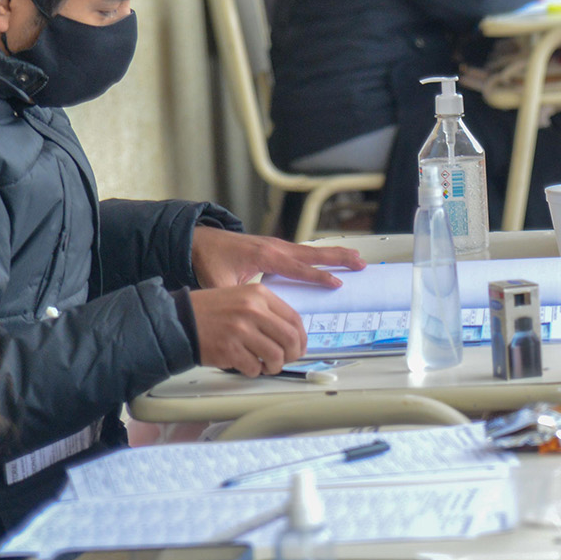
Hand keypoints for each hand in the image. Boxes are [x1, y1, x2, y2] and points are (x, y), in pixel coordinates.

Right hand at [188, 284, 306, 375]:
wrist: (179, 320)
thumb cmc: (211, 311)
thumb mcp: (242, 297)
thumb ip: (267, 311)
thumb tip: (291, 335)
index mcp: (259, 295)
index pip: (294, 319)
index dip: (301, 338)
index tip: (299, 348)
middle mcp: (253, 310)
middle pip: (290, 339)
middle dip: (292, 355)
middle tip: (285, 360)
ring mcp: (241, 330)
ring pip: (275, 356)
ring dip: (274, 366)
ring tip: (265, 366)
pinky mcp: (229, 349)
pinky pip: (254, 368)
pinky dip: (254, 371)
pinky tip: (247, 366)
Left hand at [191, 225, 364, 290]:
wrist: (200, 241)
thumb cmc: (210, 260)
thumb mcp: (218, 283)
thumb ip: (234, 299)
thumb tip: (243, 319)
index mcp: (265, 257)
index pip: (298, 268)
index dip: (318, 277)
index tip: (336, 283)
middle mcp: (275, 248)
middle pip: (314, 253)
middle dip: (338, 258)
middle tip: (360, 263)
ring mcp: (277, 245)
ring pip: (312, 250)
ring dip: (335, 254)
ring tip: (356, 257)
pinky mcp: (275, 247)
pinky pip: (304, 250)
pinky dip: (322, 253)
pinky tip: (332, 257)